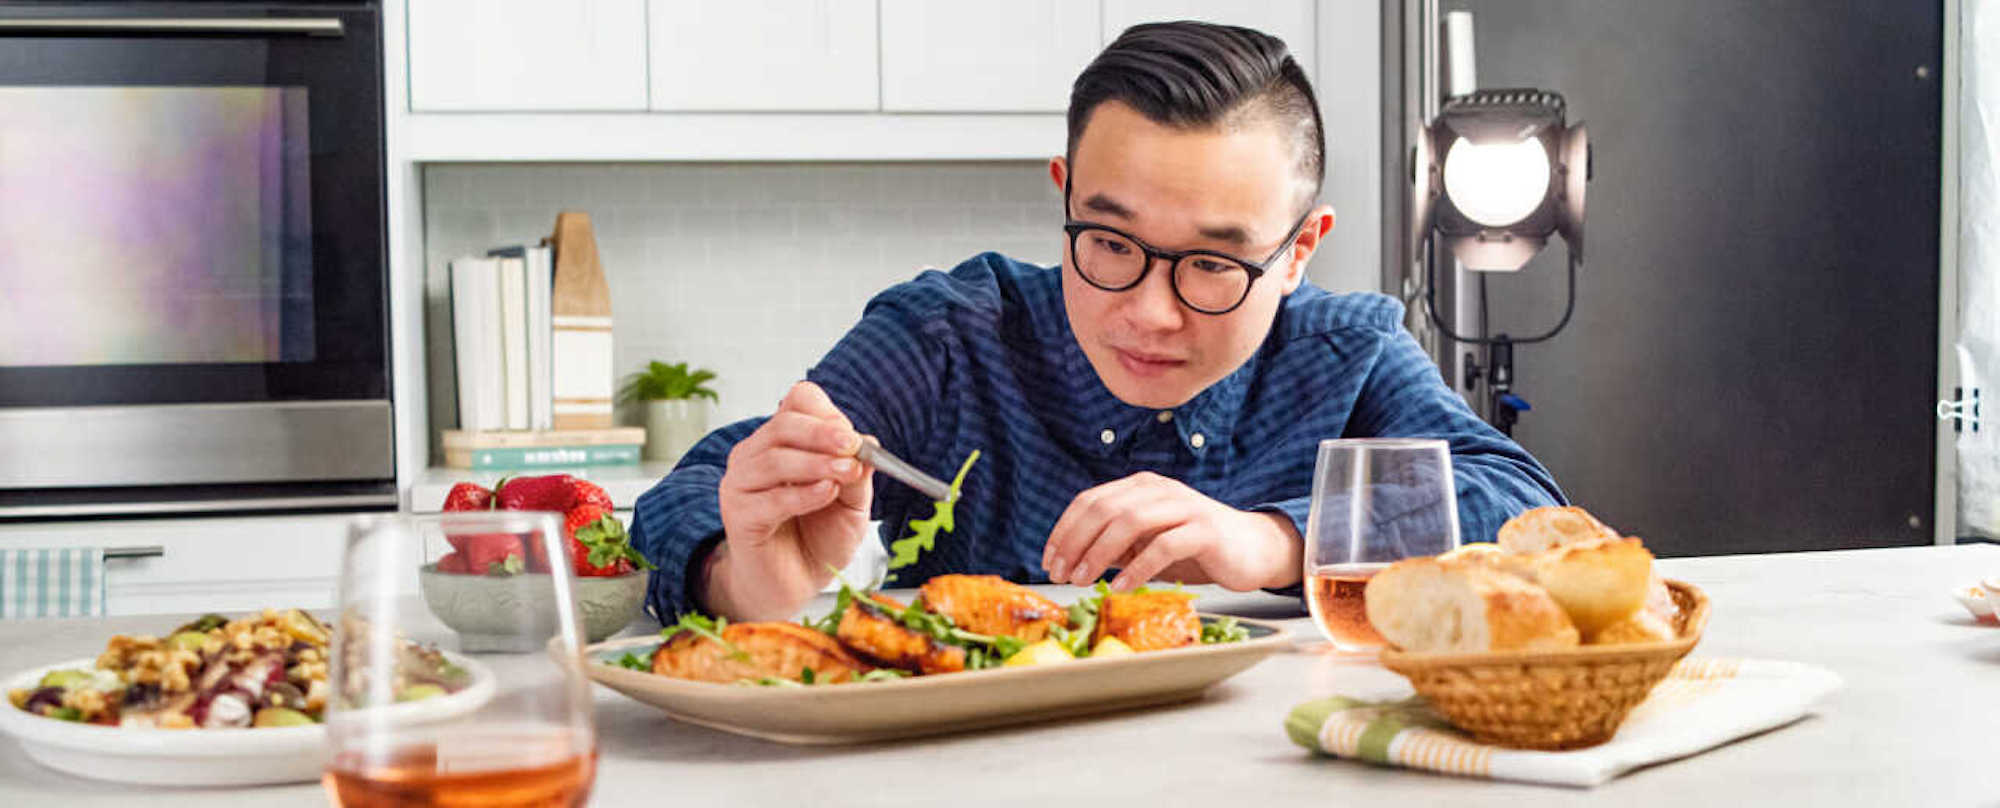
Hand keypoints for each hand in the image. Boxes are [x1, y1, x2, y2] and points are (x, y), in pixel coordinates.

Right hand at [708, 381, 871, 619]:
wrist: (795, 585)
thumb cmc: (820, 538)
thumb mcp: (852, 503)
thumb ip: (857, 475)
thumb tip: (867, 442)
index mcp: (783, 442)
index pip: (796, 403)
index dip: (825, 415)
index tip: (852, 438)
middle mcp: (756, 455)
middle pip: (783, 425)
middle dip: (822, 433)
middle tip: (852, 446)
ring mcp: (741, 484)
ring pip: (774, 459)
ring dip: (815, 463)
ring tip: (844, 474)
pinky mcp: (739, 516)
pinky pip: (770, 498)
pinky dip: (802, 494)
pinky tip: (825, 494)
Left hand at [1040, 472, 1301, 591]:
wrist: (1251, 549)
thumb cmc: (1195, 548)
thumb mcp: (1147, 543)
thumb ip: (1116, 544)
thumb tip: (1073, 560)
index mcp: (1140, 487)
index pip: (1090, 501)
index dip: (1063, 530)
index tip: (1048, 560)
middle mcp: (1159, 489)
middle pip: (1104, 509)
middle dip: (1075, 542)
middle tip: (1061, 574)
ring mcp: (1183, 506)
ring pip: (1130, 521)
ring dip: (1099, 553)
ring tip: (1083, 580)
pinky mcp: (1204, 530)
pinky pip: (1164, 545)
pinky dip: (1138, 567)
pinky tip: (1121, 586)